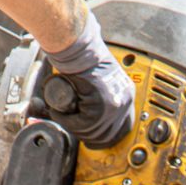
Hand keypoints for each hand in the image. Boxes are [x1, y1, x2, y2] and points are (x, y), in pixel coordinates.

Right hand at [43, 13, 133, 146]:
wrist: (78, 47)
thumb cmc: (84, 58)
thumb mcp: (100, 79)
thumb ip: (100, 93)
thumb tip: (89, 108)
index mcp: (126, 94)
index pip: (121, 127)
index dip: (105, 135)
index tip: (92, 137)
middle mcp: (123, 101)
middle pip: (107, 133)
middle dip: (88, 136)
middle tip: (73, 129)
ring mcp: (114, 105)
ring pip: (92, 130)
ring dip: (74, 127)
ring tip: (62, 116)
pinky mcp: (100, 107)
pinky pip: (82, 124)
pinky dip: (68, 121)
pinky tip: (59, 113)